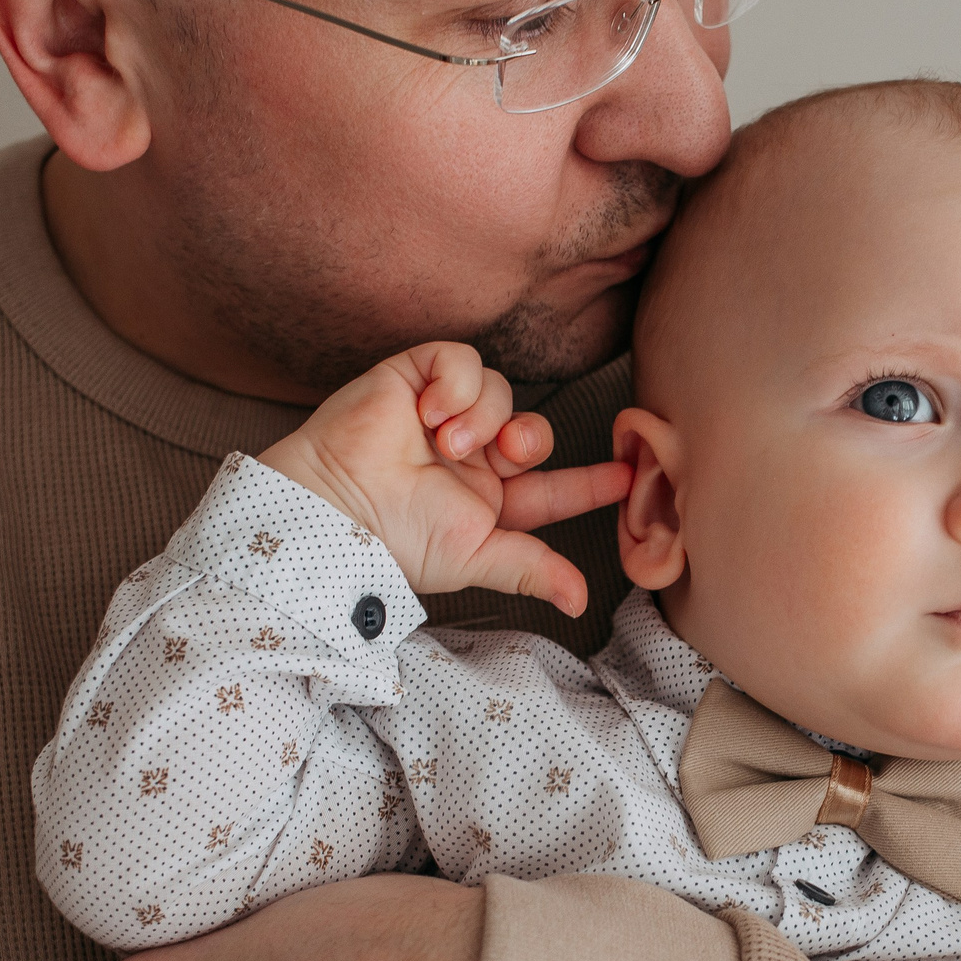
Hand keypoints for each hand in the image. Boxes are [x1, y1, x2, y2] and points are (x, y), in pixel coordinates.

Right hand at [257, 341, 631, 617]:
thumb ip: (530, 570)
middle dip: (531, 437)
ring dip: (484, 413)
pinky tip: (430, 410)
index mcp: (487, 500)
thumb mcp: (474, 559)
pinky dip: (456, 381)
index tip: (627, 475)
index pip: (550, 487)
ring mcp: (441, 416)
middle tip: (511, 451)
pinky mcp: (412, 378)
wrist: (333, 509)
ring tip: (446, 440)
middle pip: (532, 429)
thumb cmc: (395, 542)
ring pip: (499, 390)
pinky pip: (460, 359)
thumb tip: (580, 601)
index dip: (588, 481)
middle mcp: (469, 456)